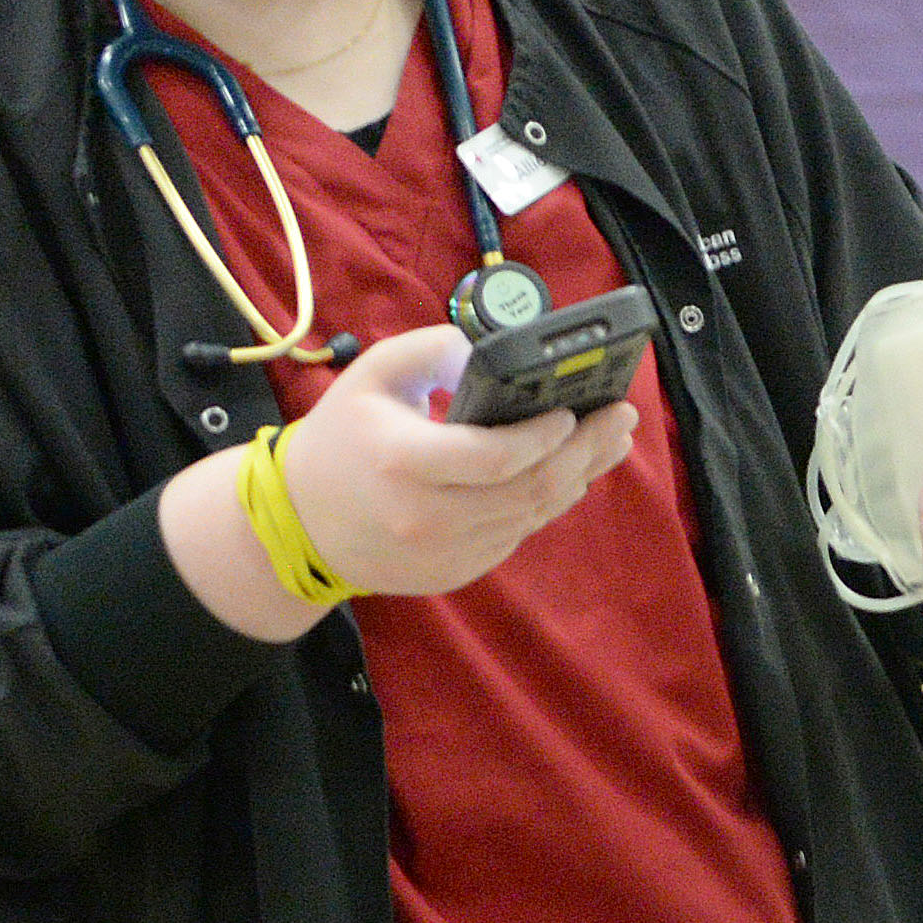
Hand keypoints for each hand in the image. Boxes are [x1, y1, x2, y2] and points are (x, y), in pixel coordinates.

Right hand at [281, 323, 637, 595]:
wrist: (300, 522)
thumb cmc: (341, 438)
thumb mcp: (373, 375)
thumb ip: (434, 350)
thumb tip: (497, 356)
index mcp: (403, 462)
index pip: (496, 457)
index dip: (545, 435)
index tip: (574, 409)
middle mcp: (427, 516)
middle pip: (529, 490)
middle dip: (586, 451)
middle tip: (621, 418)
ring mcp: (444, 553)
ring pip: (531, 516)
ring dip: (579, 476)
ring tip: (610, 441)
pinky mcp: (455, 572)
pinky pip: (516, 536)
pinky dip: (547, 502)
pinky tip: (569, 473)